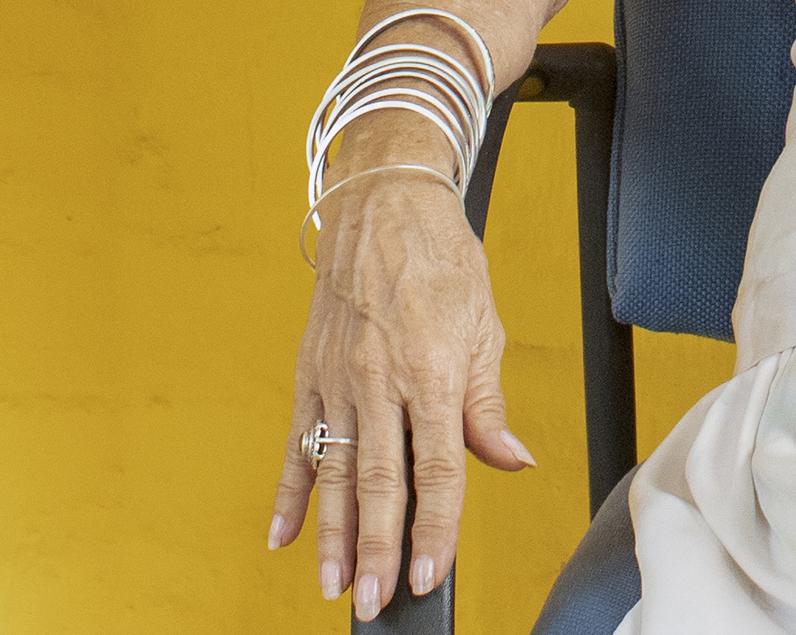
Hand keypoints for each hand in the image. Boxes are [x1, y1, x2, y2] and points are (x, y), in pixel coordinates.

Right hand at [267, 173, 530, 616]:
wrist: (384, 200)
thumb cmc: (440, 258)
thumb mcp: (483, 325)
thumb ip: (488, 404)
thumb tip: (512, 461)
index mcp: (434, 367)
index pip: (438, 467)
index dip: (434, 526)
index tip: (427, 573)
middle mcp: (381, 376)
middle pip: (381, 479)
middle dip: (377, 547)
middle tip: (374, 601)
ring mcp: (339, 375)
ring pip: (335, 470)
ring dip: (333, 534)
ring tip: (333, 585)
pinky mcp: (310, 371)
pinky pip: (298, 440)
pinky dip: (290, 491)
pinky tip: (283, 534)